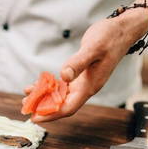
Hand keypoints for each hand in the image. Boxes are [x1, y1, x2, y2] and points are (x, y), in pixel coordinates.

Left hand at [31, 10, 147, 121]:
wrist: (121, 31)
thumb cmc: (109, 38)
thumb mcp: (93, 49)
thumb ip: (78, 63)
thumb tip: (63, 76)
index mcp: (89, 86)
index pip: (68, 108)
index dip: (51, 114)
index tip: (35, 118)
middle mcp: (86, 88)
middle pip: (62, 105)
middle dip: (44, 108)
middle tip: (26, 107)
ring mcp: (83, 82)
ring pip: (61, 96)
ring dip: (44, 97)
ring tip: (27, 96)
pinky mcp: (80, 75)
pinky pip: (62, 86)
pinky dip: (50, 87)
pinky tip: (37, 84)